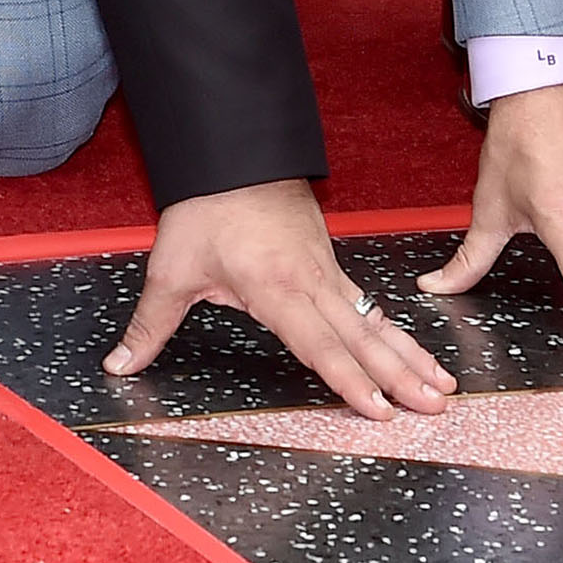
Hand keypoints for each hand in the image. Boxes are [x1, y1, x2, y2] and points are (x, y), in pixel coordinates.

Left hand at [109, 180, 455, 419]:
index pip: (321, 345)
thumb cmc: (207, 208)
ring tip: (442, 388)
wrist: (234, 152)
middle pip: (363, 338)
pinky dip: (392, 332)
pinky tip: (411, 353)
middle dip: (402, 376)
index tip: (380, 409)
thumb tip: (120, 364)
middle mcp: (311, 281)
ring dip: (409, 355)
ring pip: (374, 322)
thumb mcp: (172, 268)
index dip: (351, 381)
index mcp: (276, 287)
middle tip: (437, 407)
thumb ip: (150, 324)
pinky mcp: (328, 263)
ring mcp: (325, 271)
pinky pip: (366, 305)